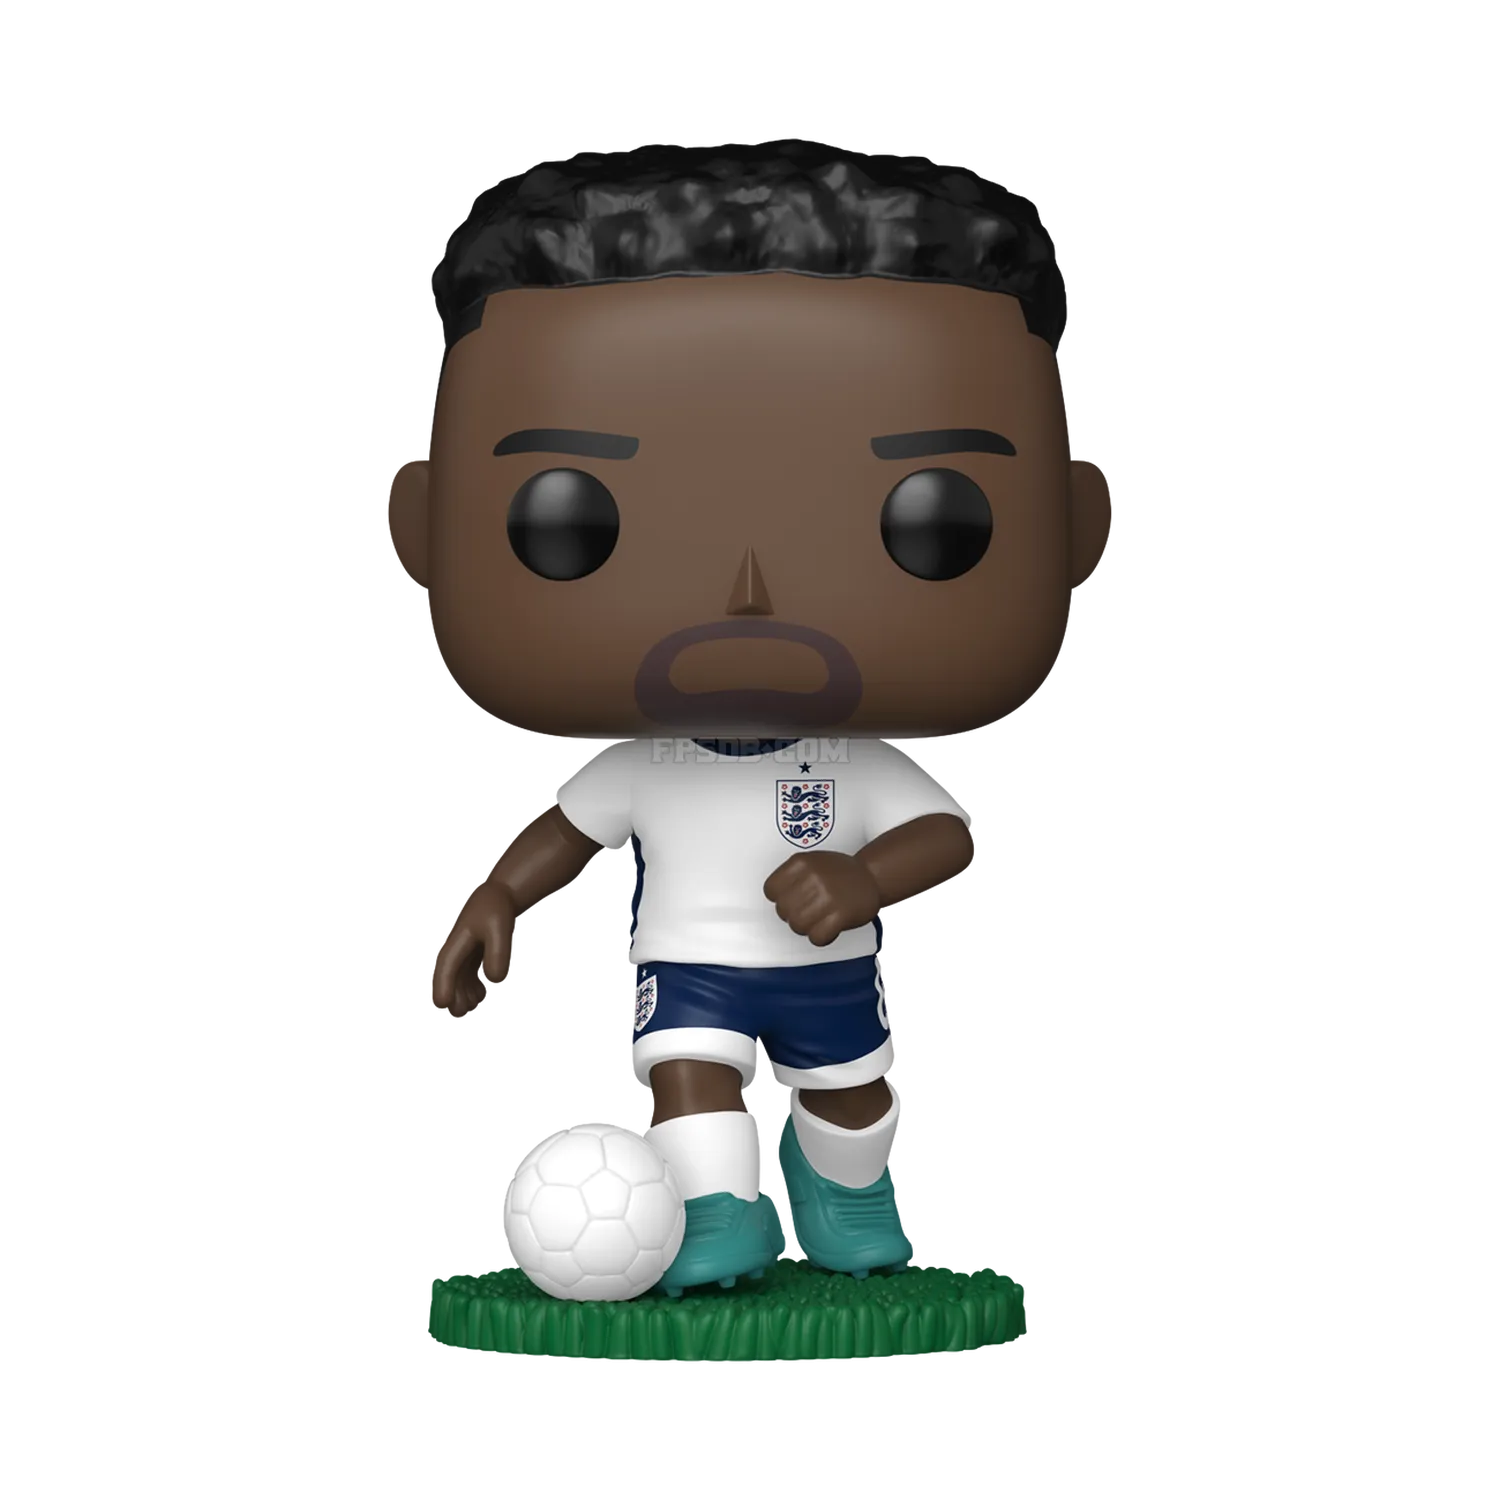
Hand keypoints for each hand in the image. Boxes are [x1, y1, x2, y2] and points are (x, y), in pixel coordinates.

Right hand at [429, 882, 518, 1020]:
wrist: (496, 896)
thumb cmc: (496, 910)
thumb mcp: (501, 929)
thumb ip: (498, 956)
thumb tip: (490, 983)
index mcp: (456, 941)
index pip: (445, 967)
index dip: (442, 987)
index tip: (443, 1004)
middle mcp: (452, 949)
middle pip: (445, 979)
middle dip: (451, 998)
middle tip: (461, 1015)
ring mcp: (458, 954)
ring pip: (454, 981)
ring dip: (460, 997)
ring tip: (469, 1010)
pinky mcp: (466, 957)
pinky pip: (464, 978)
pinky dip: (469, 989)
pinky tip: (478, 999)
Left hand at [763, 851, 881, 946]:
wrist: (871, 878)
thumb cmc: (839, 872)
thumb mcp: (812, 861)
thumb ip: (791, 875)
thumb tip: (774, 895)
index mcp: (801, 862)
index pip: (770, 890)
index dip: (778, 898)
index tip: (789, 899)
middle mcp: (812, 877)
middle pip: (782, 911)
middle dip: (793, 915)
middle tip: (807, 911)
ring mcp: (827, 896)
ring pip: (797, 926)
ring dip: (807, 927)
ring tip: (819, 919)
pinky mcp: (841, 915)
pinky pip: (817, 937)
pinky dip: (821, 937)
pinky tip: (828, 927)